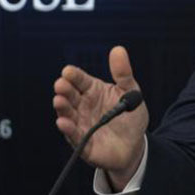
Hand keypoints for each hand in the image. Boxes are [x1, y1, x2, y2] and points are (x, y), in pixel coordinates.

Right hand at [52, 46, 148, 187]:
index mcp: (92, 91)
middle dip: (64, 90)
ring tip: (59, 101)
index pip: (80, 80)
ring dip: (62, 108)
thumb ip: (123, 73)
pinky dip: (68, 129)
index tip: (68, 71)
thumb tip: (118, 49)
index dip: (73, 75)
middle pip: (69, 95)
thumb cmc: (130, 117)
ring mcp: (80, 124)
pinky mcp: (83, 143)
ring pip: (67, 114)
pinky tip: (63, 122)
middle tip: (61, 85)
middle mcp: (82, 106)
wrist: (135, 145)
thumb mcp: (130, 93)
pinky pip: (74, 136)